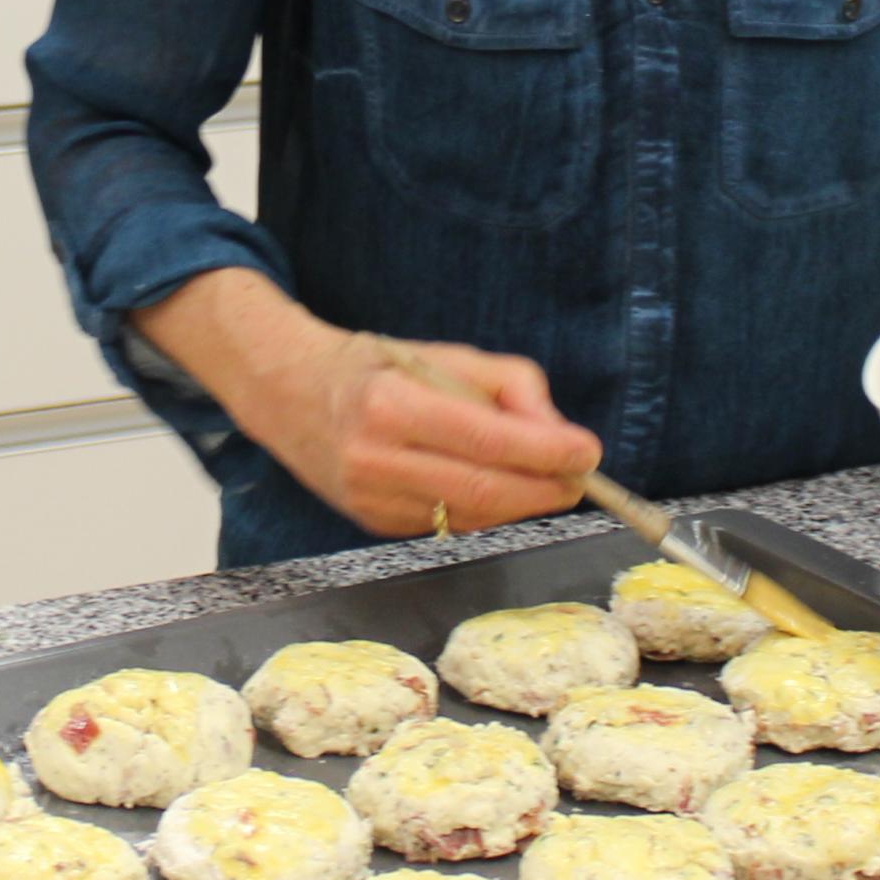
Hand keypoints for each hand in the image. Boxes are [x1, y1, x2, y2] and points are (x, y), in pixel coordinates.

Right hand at [227, 320, 601, 538]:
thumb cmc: (376, 367)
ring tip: (548, 480)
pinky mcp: (374, 524)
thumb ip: (509, 385)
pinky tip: (500, 488)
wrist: (291, 395)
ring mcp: (371, 500)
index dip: (545, 452)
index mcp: (389, 405)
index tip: (588, 451)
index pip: (485, 440)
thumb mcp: (443, 354)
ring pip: (471, 516)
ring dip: (522, 503)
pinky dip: (487, 510)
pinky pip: (449, 524)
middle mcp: (374, 459)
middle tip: (581, 478)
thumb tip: (560, 434)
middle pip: (482, 491)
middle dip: (544, 489)